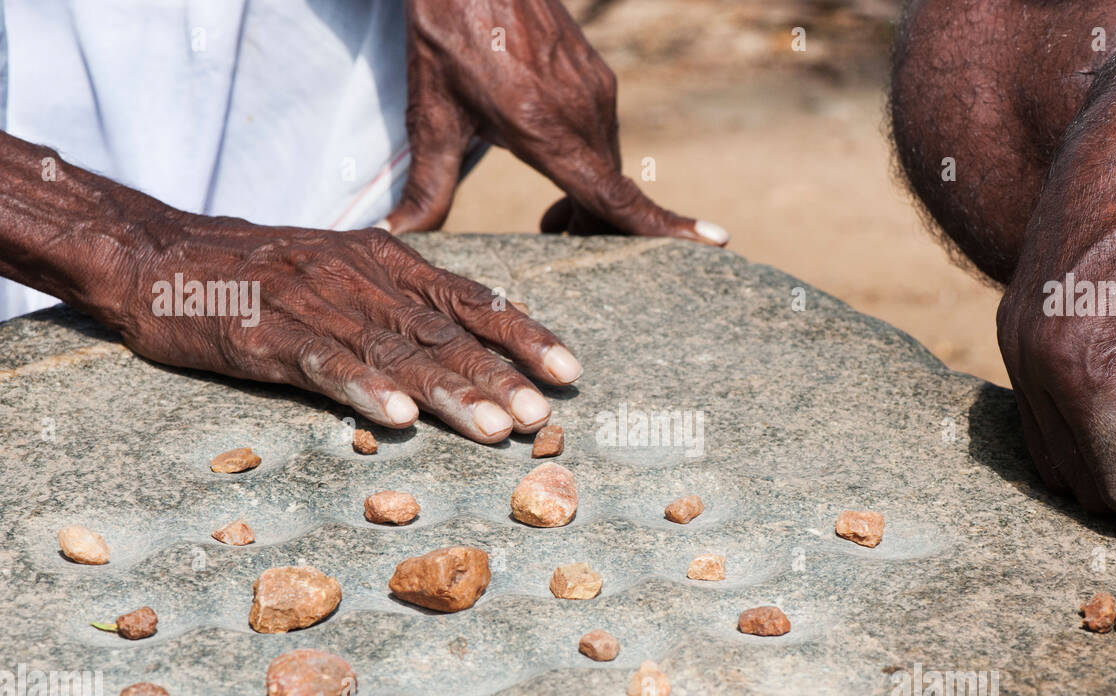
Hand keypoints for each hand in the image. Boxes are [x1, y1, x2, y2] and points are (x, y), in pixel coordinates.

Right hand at [112, 213, 580, 439]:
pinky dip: (362, 388)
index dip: (523, 334)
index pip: (468, 298)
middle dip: (498, 376)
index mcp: (384, 260)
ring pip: (392, 350)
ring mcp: (311, 301)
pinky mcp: (263, 331)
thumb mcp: (344, 275)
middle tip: (542, 417)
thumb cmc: (264, 276)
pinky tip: (398, 417)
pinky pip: (320, 362)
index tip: (569, 372)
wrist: (157, 257)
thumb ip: (402, 307)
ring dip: (448, 391)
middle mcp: (357, 275)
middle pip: (440, 332)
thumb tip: (473, 350)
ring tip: (495, 429)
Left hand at [384, 0, 728, 244]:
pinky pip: (603, 133)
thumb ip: (426, 184)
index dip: (666, 226)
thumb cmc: (446, 34)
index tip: (715, 241)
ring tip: (548, 212)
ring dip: (588, 194)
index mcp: (548, 130)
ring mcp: (595, 89)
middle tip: (549, 237)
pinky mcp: (595, 73)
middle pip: (612, 193)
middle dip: (593, 228)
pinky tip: (551, 155)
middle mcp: (584, 111)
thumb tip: (400, 233)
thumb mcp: (431, 115)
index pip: (616, 195)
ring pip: (608, 163)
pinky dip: (588, 160)